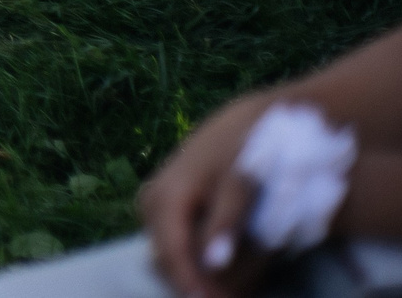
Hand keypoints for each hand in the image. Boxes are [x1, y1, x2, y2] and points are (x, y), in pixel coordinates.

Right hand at [141, 93, 275, 297]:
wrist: (248, 120)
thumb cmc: (248, 151)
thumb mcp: (244, 184)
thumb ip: (226, 224)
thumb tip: (212, 264)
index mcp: (167, 194)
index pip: (171, 252)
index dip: (190, 284)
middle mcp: (154, 198)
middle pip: (163, 256)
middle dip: (195, 280)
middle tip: (230, 296)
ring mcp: (158, 198)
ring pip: (168, 248)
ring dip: (195, 270)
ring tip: (232, 286)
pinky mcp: (169, 200)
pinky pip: (175, 237)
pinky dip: (197, 254)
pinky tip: (226, 262)